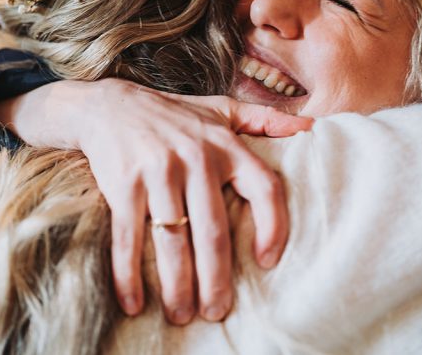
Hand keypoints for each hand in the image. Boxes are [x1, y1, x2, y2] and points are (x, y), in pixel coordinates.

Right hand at [0, 78, 312, 323]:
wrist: (110, 107)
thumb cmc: (174, 115)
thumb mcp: (222, 110)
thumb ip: (266, 119)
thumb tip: (311, 124)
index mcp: (227, 145)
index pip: (265, 187)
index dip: (273, 227)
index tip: (267, 262)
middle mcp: (197, 158)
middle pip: (214, 231)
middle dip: (217, 279)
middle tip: (218, 311)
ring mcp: (159, 171)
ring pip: (174, 240)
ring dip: (177, 286)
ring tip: (182, 315)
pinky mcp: (124, 184)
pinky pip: (129, 237)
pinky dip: (129, 274)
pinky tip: (134, 302)